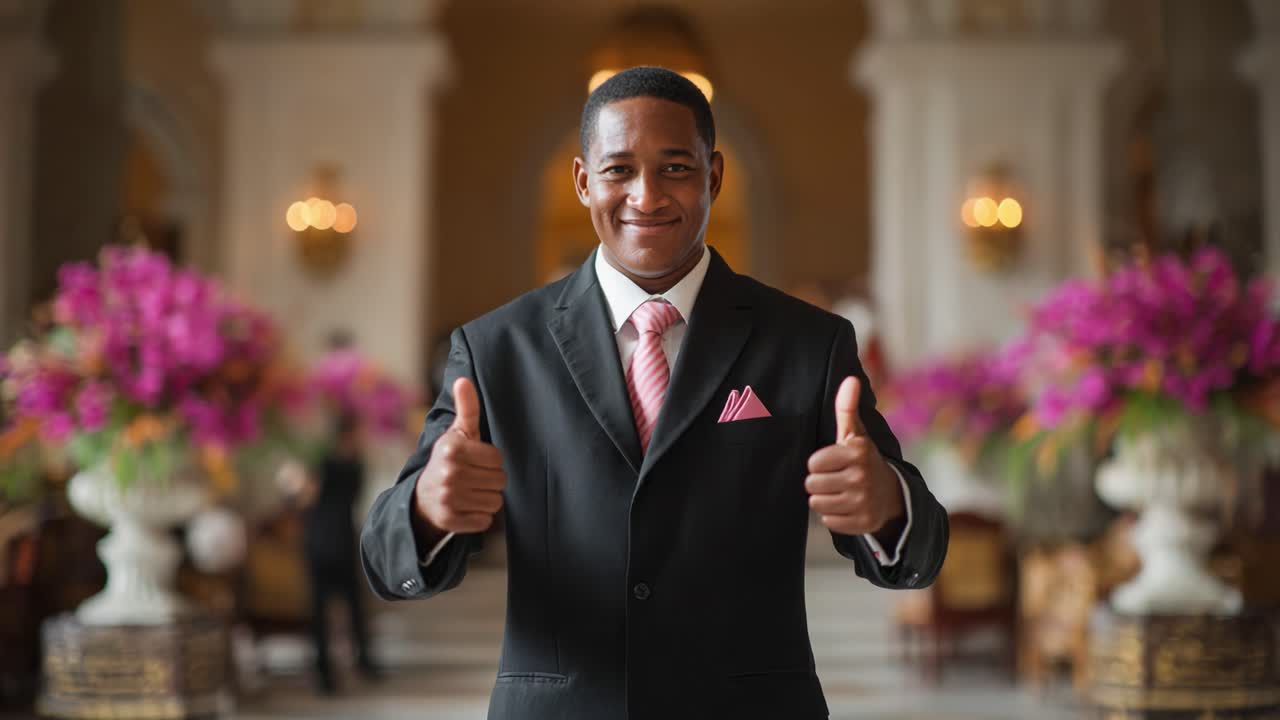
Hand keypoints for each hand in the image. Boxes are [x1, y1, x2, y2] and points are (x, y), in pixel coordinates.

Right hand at [413, 377, 505, 535]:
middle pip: (499, 481)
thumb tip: (464, 380)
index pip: (497, 458)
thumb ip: (467, 408)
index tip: (475, 461)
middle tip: (473, 478)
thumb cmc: (448, 460)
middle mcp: (447, 473)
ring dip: (486, 498)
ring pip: (495, 502)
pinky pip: (485, 521)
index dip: (490, 461)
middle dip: (490, 480)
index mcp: (451, 448)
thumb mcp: (457, 433)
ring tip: (469, 492)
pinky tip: (465, 507)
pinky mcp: (449, 520)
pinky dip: (479, 517)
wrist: (421, 497)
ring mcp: (447, 498)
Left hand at [804, 376, 902, 535]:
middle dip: (820, 481)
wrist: (890, 494)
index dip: (819, 463)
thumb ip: (846, 407)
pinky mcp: (863, 523)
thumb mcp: (854, 434)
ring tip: (841, 492)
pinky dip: (834, 516)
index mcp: (857, 452)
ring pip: (817, 504)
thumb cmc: (861, 459)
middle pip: (812, 484)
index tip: (833, 462)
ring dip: (824, 499)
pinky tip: (847, 506)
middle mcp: (862, 477)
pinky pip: (828, 521)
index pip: (813, 463)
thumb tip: (850, 379)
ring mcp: (864, 502)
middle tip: (836, 478)